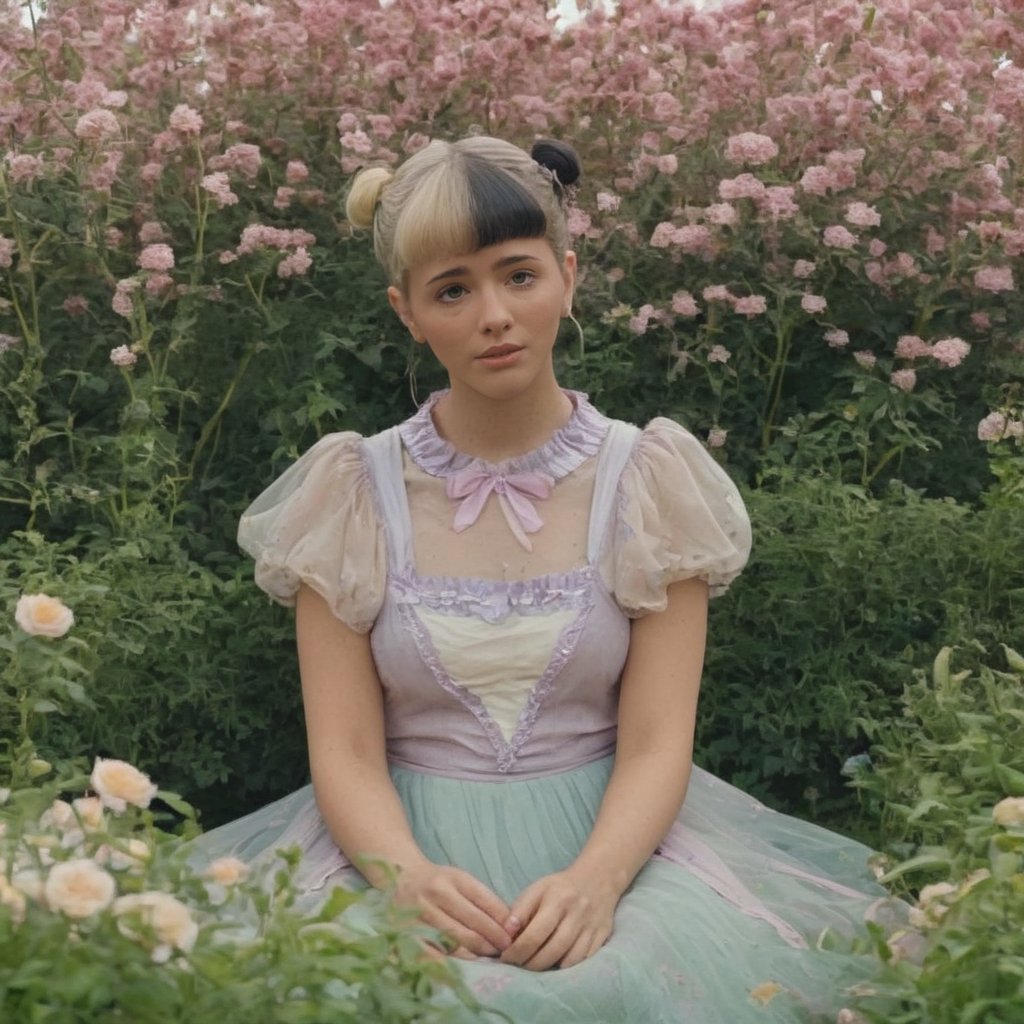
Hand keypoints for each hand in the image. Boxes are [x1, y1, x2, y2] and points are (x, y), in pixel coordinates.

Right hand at [393, 861, 512, 959]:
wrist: (401, 876)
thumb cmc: (438, 881)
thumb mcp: (460, 879)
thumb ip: (481, 899)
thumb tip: (507, 925)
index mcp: (454, 878)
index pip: (486, 902)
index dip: (502, 923)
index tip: (513, 936)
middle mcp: (437, 893)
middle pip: (473, 924)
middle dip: (493, 941)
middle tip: (505, 952)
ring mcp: (421, 912)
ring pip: (455, 941)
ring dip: (476, 954)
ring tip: (488, 960)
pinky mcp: (407, 930)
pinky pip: (432, 953)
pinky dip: (448, 963)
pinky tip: (462, 970)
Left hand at [499, 868, 618, 970]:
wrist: (597, 879)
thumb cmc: (560, 887)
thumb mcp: (537, 889)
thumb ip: (520, 910)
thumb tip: (507, 934)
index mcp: (557, 899)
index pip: (534, 934)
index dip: (517, 951)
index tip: (506, 958)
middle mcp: (577, 914)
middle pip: (552, 950)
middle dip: (531, 964)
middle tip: (518, 966)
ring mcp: (591, 927)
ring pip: (569, 960)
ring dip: (549, 969)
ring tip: (534, 967)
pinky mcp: (602, 936)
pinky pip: (584, 961)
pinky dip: (568, 968)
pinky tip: (556, 965)